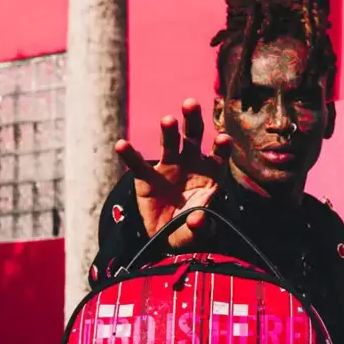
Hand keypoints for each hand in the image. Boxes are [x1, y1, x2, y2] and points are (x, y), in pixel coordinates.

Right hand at [114, 99, 231, 249]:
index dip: (221, 147)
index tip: (222, 139)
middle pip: (193, 137)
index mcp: (210, 173)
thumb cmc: (189, 231)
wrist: (166, 238)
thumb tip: (198, 219)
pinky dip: (129, 155)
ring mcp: (168, 167)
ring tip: (167, 121)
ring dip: (168, 130)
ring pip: (169, 143)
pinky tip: (121, 145)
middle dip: (193, 120)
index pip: (218, 155)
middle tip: (191, 104)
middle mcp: (190, 163)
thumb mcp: (198, 234)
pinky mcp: (147, 178)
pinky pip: (137, 165)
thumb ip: (201, 227)